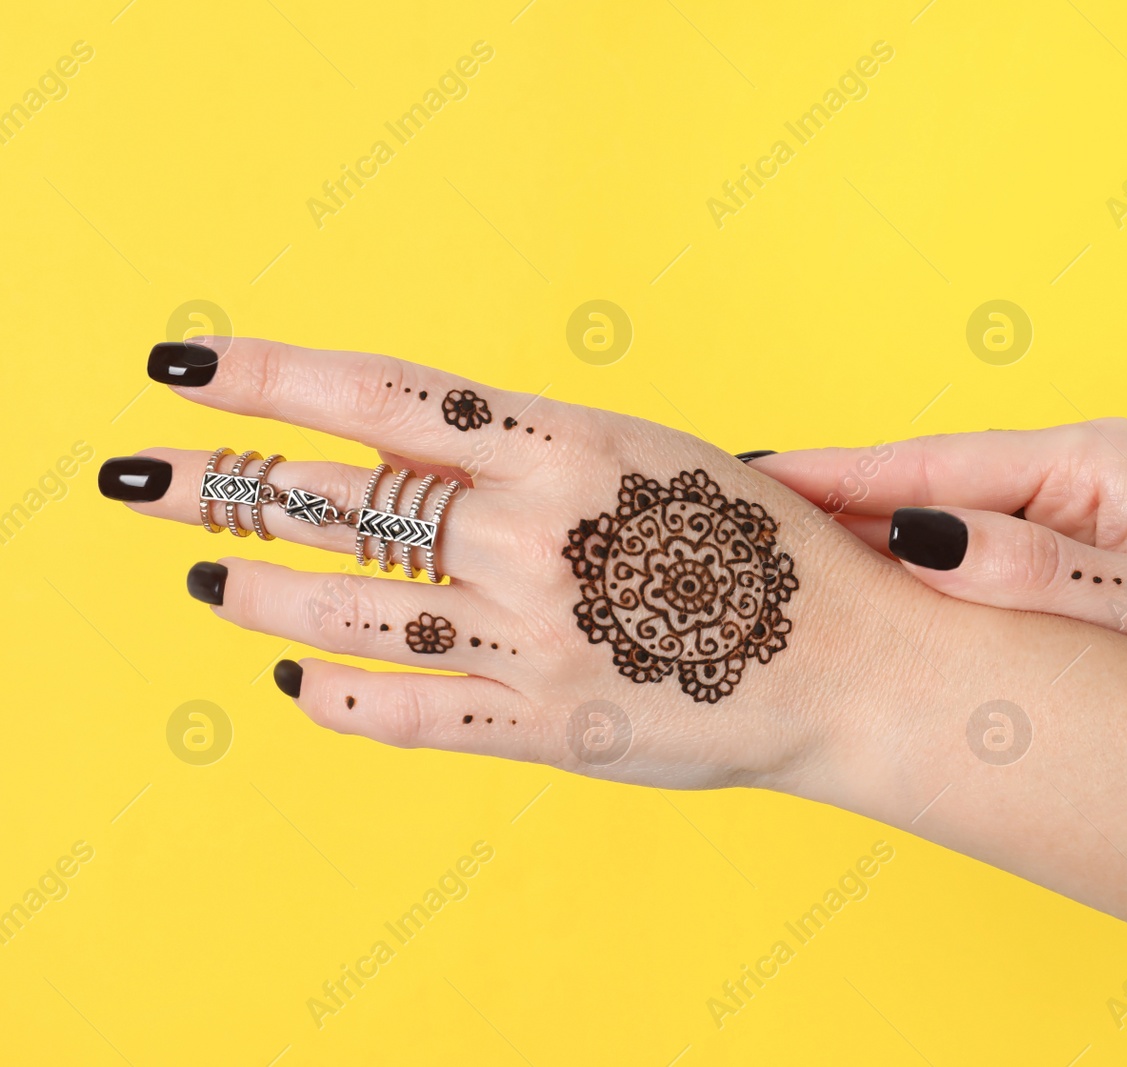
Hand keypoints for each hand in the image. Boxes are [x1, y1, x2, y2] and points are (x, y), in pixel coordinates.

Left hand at [104, 337, 922, 792]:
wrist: (850, 660)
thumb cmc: (759, 543)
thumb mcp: (647, 453)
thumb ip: (526, 446)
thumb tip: (393, 443)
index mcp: (569, 448)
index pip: (386, 398)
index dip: (272, 379)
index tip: (185, 369)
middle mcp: (537, 537)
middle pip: (338, 502)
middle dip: (219, 485)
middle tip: (136, 477)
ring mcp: (535, 638)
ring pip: (345, 610)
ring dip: (255, 586)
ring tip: (205, 573)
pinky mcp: (545, 727)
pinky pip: (403, 714)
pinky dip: (331, 693)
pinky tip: (293, 673)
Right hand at [747, 420, 1126, 707]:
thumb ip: (1034, 572)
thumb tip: (918, 540)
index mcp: (1088, 461)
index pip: (932, 465)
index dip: (836, 477)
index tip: (752, 478)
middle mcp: (1069, 476)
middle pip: (922, 485)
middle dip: (831, 504)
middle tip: (730, 520)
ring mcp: (1067, 518)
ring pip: (938, 526)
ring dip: (863, 541)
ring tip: (772, 555)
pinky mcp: (1068, 563)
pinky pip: (966, 564)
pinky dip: (909, 576)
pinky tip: (861, 593)